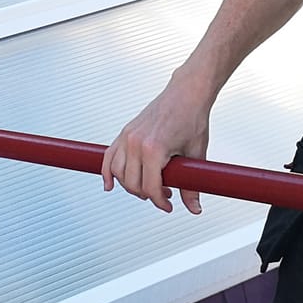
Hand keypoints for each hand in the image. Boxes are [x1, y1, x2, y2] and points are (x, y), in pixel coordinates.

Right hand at [102, 72, 214, 213]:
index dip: (159, 202)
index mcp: (154, 149)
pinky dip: (107, 172)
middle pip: (132, 183)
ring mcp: (127, 136)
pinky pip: (109, 157)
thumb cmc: (193, 119)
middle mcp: (136, 143)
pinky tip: (109, 185)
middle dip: (146, 195)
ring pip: (118, 173)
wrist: (186, 93)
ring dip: (130, 186)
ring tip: (147, 188)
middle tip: (164, 195)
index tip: (169, 206)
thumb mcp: (195, 154)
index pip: (150, 187)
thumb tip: (195, 209)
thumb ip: (192, 185)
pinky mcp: (124, 132)